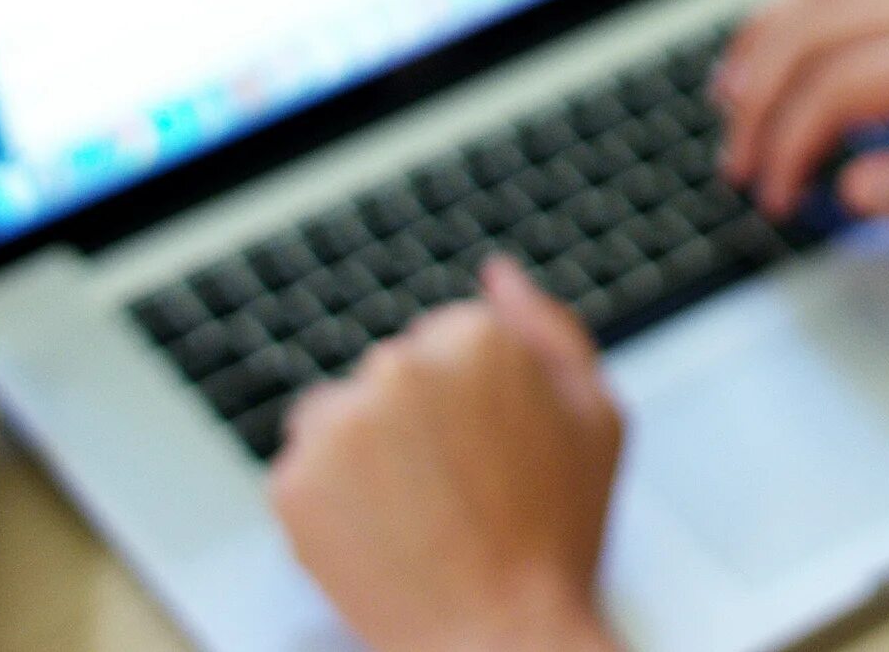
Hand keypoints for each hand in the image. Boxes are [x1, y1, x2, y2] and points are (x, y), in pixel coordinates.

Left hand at [268, 255, 626, 651]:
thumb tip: (500, 274)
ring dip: (367, 455)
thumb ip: (550, 328)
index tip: (492, 456)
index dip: (474, 406)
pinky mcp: (293, 482)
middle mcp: (397, 365)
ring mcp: (339, 424)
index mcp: (474, 337)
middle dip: (417, 424)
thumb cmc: (558, 539)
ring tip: (417, 518)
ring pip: (341, 418)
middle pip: (392, 377)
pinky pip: (305, 473)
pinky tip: (381, 539)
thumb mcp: (596, 418)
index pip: (448, 343)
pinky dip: (331, 503)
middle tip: (460, 494)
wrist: (501, 641)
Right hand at [712, 0, 888, 238]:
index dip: (792, 145)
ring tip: (730, 100)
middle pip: (816, 34)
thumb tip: (853, 185)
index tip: (778, 197)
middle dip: (762, 100)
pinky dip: (799, 9)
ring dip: (766, 42)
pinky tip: (777, 46)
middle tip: (740, 165)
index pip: (843, 88)